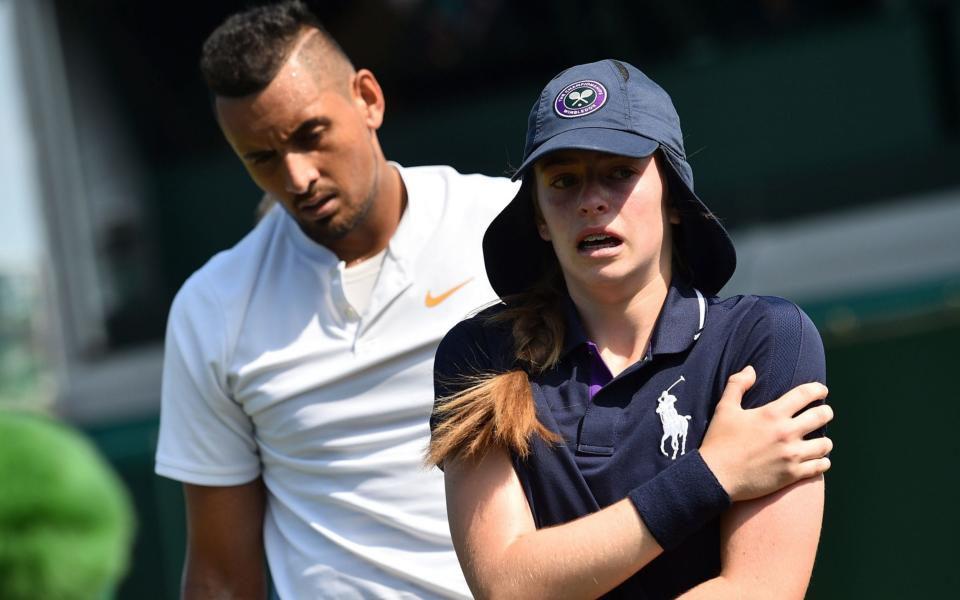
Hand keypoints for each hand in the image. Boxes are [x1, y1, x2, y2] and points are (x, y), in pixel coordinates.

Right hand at [699, 366, 832, 501]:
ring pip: (825, 444)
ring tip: (819, 440)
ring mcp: (791, 455)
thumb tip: (751, 369)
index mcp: (772, 414)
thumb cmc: (719, 441)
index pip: (805, 394)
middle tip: (823, 413)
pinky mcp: (792, 475)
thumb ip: (737, 385)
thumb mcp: (724, 409)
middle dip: (825, 412)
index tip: (821, 390)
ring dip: (824, 440)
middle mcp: (786, 433)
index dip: (817, 389)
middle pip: (821, 416)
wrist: (715, 477)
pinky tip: (817, 460)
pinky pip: (820, 466)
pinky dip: (821, 462)